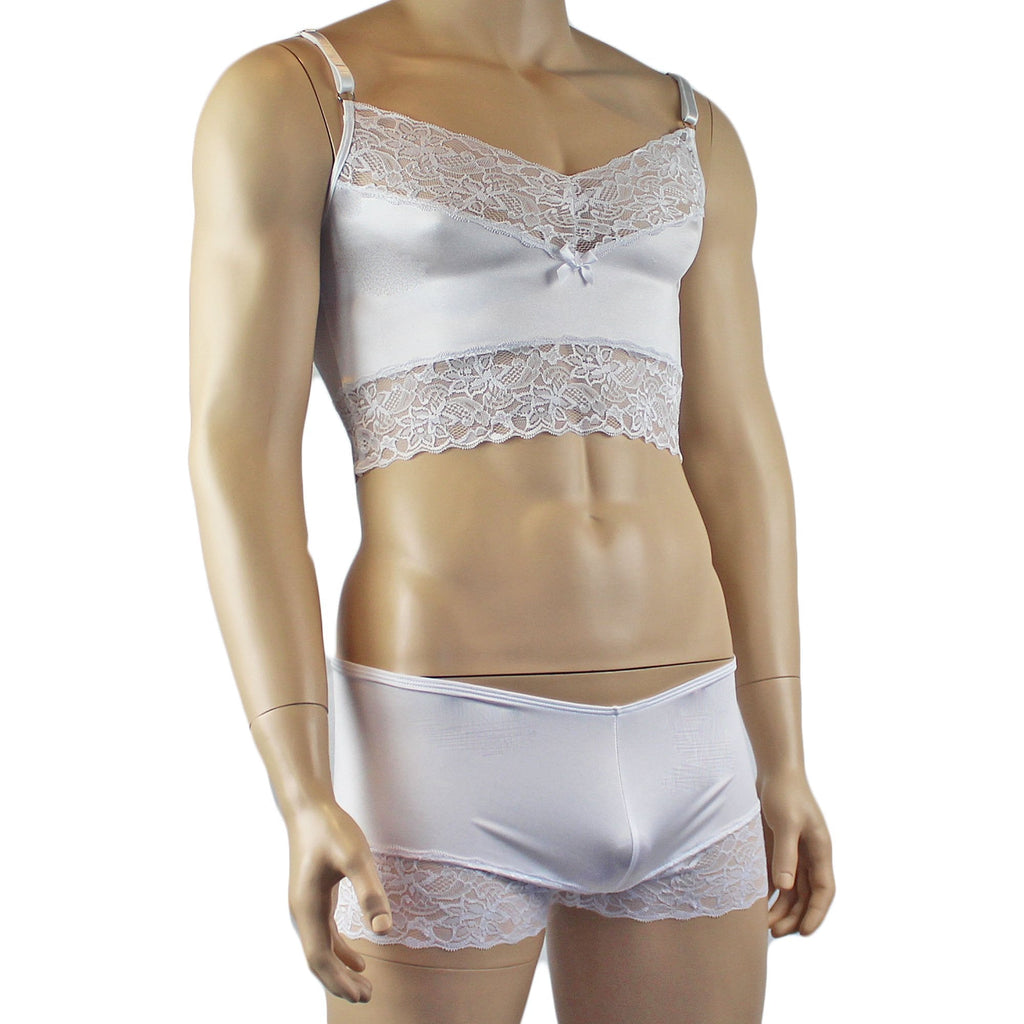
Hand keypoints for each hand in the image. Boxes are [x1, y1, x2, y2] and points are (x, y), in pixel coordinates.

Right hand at [282, 797, 393, 1001]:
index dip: (339, 982)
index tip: (362, 996)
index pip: (320, 959)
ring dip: (340, 968)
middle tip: (367, 998)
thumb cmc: (331, 830)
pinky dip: (338, 949)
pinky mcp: (312, 896)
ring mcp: (304, 905)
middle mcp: (301, 912)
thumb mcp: (356, 858)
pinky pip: (324, 933)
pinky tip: (356, 957)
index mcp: (308, 909)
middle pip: (318, 959)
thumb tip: (384, 931)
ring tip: (364, 985)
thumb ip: (370, 894)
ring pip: (320, 948)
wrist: (308, 808)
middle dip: (340, 982)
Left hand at [757, 766, 834, 937]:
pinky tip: (756, 905)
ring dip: (781, 908)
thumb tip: (784, 887)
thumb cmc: (784, 792)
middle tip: (774, 933)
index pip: (824, 890)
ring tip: (763, 925)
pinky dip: (769, 892)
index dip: (816, 914)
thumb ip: (785, 854)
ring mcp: (795, 851)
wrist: (774, 769)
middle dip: (794, 916)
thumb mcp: (785, 822)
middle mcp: (810, 855)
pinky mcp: (779, 847)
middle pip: (806, 895)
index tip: (805, 933)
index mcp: (820, 850)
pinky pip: (777, 876)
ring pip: (791, 889)